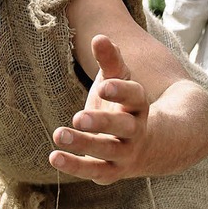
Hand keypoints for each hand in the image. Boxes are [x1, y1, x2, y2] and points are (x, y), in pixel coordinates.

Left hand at [50, 35, 149, 183]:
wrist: (154, 146)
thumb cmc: (126, 106)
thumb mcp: (120, 81)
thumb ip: (110, 61)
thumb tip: (99, 37)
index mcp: (139, 106)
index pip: (135, 97)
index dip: (121, 91)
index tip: (104, 85)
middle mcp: (136, 132)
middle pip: (123, 128)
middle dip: (102, 123)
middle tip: (78, 117)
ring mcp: (125, 154)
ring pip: (106, 151)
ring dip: (83, 145)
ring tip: (58, 134)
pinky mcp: (111, 171)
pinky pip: (94, 170)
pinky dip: (74, 166)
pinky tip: (53, 157)